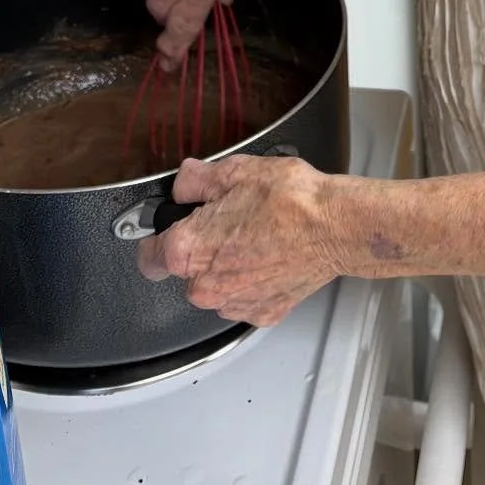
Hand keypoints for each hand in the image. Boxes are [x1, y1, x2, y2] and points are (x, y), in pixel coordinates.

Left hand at [137, 154, 341, 325]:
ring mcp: (236, 304)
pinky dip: (254, 281)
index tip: (170, 230)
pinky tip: (272, 256)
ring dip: (228, 268)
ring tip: (256, 238)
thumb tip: (184, 183)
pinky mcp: (263, 313)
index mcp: (189, 251)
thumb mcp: (235, 171)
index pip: (148, 257)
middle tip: (230, 223)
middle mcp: (206, 286)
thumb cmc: (290, 201)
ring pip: (217, 287)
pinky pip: (245, 298)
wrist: (335, 227)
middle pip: (187, 272)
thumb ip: (195, 179)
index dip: (157, 239)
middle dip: (202, 250)